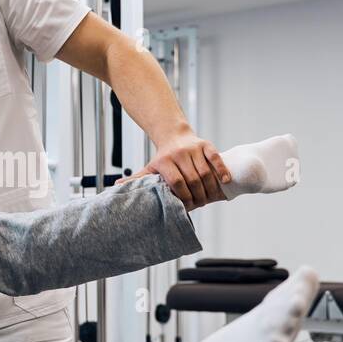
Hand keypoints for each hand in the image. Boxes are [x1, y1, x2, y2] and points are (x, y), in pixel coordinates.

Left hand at [117, 127, 231, 209]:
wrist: (174, 134)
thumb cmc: (162, 157)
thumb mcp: (149, 167)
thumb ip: (137, 179)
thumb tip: (116, 187)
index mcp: (165, 161)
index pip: (177, 182)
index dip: (183, 197)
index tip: (188, 207)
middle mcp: (179, 154)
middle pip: (192, 179)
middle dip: (198, 195)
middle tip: (202, 204)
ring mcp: (193, 149)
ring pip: (205, 171)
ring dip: (210, 187)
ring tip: (211, 198)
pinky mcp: (206, 145)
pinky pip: (215, 158)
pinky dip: (221, 170)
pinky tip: (226, 181)